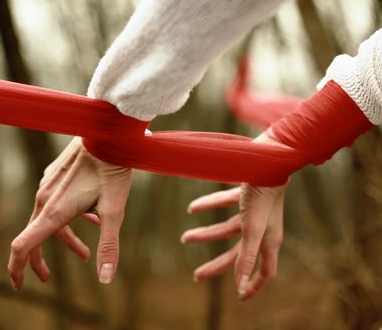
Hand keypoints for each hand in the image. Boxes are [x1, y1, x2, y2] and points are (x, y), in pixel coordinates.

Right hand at [8, 137, 131, 288]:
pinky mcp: (55, 176)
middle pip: (34, 236)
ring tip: (85, 254)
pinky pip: (55, 203)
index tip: (17, 285)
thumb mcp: (115, 211)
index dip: (17, 268)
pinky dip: (69, 219)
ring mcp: (48, 186)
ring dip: (65, 239)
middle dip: (39, 260)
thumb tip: (104, 279)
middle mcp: (45, 199)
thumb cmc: (112, 170)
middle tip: (47, 278)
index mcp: (54, 211)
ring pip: (49, 220)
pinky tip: (92, 218)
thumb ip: (109, 245)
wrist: (107, 132)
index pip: (23, 246)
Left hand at [181, 134, 287, 300]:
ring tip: (185, 238)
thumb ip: (246, 257)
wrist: (268, 156)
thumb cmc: (263, 193)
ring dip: (206, 234)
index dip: (253, 285)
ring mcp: (254, 211)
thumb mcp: (252, 228)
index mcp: (268, 240)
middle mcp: (262, 228)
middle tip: (196, 275)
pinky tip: (192, 208)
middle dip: (217, 266)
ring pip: (227, 229)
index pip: (264, 272)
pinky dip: (209, 205)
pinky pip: (225, 203)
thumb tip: (239, 288)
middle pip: (237, 254)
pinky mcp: (246, 193)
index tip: (239, 297)